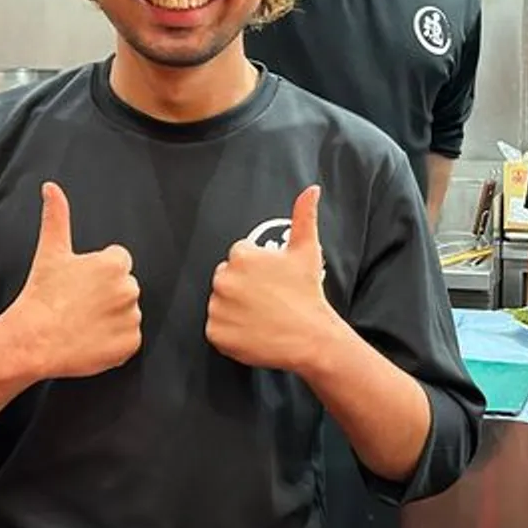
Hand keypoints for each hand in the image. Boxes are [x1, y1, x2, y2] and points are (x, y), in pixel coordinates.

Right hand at [6, 182, 141, 380]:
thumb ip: (57, 216)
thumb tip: (51, 187)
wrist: (32, 340)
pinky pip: (128, 339)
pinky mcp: (130, 343)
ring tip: (81, 323)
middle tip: (78, 305)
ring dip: (110, 318)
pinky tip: (90, 339)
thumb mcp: (51, 252)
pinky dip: (113, 342)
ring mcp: (131, 317)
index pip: (118, 262)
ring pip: (126, 314)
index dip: (97, 274)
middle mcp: (129, 288)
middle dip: (106, 295)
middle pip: (124, 288)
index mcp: (114, 264)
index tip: (79, 285)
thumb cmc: (41, 296)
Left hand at [206, 186, 340, 373]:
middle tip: (267, 298)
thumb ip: (304, 215)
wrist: (310, 337)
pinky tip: (252, 329)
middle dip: (243, 286)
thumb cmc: (308, 294)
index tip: (270, 280)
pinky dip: (231, 331)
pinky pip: (217, 328)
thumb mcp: (307, 250)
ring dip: (235, 308)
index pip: (239, 256)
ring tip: (261, 314)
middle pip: (226, 278)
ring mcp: (218, 307)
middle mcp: (225, 280)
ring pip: (221, 302)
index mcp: (242, 257)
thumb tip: (311, 190)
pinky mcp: (216, 332)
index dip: (256, 269)